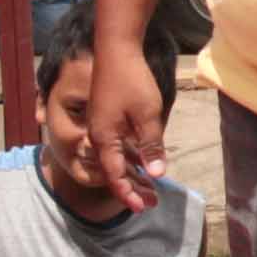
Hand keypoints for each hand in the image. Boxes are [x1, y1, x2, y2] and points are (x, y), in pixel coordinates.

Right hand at [87, 42, 170, 212]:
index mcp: (104, 139)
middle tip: (152, 202)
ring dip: (134, 172)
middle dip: (132, 187)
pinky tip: (144, 161)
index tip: (141, 208)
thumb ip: (151, 145)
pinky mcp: (108, 116)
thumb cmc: (132, 80)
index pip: (115, 175)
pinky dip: (131, 156)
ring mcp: (103, 125)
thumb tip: (156, 174)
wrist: (116, 48)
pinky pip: (119, 144)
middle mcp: (99, 135)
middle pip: (115, 169)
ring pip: (117, 157)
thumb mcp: (147, 115)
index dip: (128, 194)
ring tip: (151, 187)